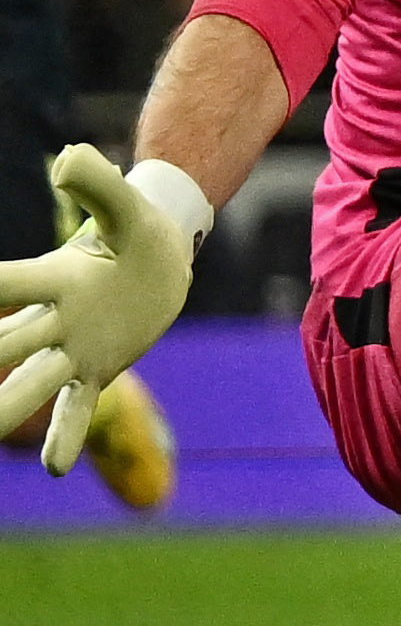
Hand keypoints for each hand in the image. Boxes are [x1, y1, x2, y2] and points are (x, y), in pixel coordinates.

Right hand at [0, 146, 205, 472]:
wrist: (160, 255)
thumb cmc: (137, 227)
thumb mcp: (126, 205)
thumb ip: (98, 183)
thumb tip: (71, 157)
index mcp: (54, 279)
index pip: (5, 286)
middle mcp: (52, 318)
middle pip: (4, 344)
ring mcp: (70, 347)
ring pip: (29, 383)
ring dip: (7, 408)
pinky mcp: (95, 368)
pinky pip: (76, 407)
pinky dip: (66, 436)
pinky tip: (55, 468)